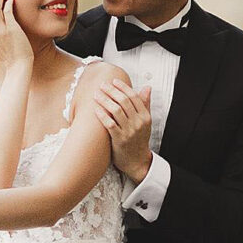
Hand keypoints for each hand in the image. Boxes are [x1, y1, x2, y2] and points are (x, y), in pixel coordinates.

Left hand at [95, 70, 153, 184]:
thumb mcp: (146, 122)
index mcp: (145, 117)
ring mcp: (129, 131)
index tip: (114, 80)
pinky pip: (109, 123)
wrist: (138, 162)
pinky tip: (95, 108)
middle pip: (124, 101)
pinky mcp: (119, 140)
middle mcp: (138, 123)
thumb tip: (147, 87)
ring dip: (104, 100)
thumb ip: (145, 104)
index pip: (134, 97)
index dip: (123, 87)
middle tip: (102, 85)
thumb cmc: (140, 140)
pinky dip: (102, 114)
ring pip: (116, 110)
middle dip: (111, 91)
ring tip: (96, 94)